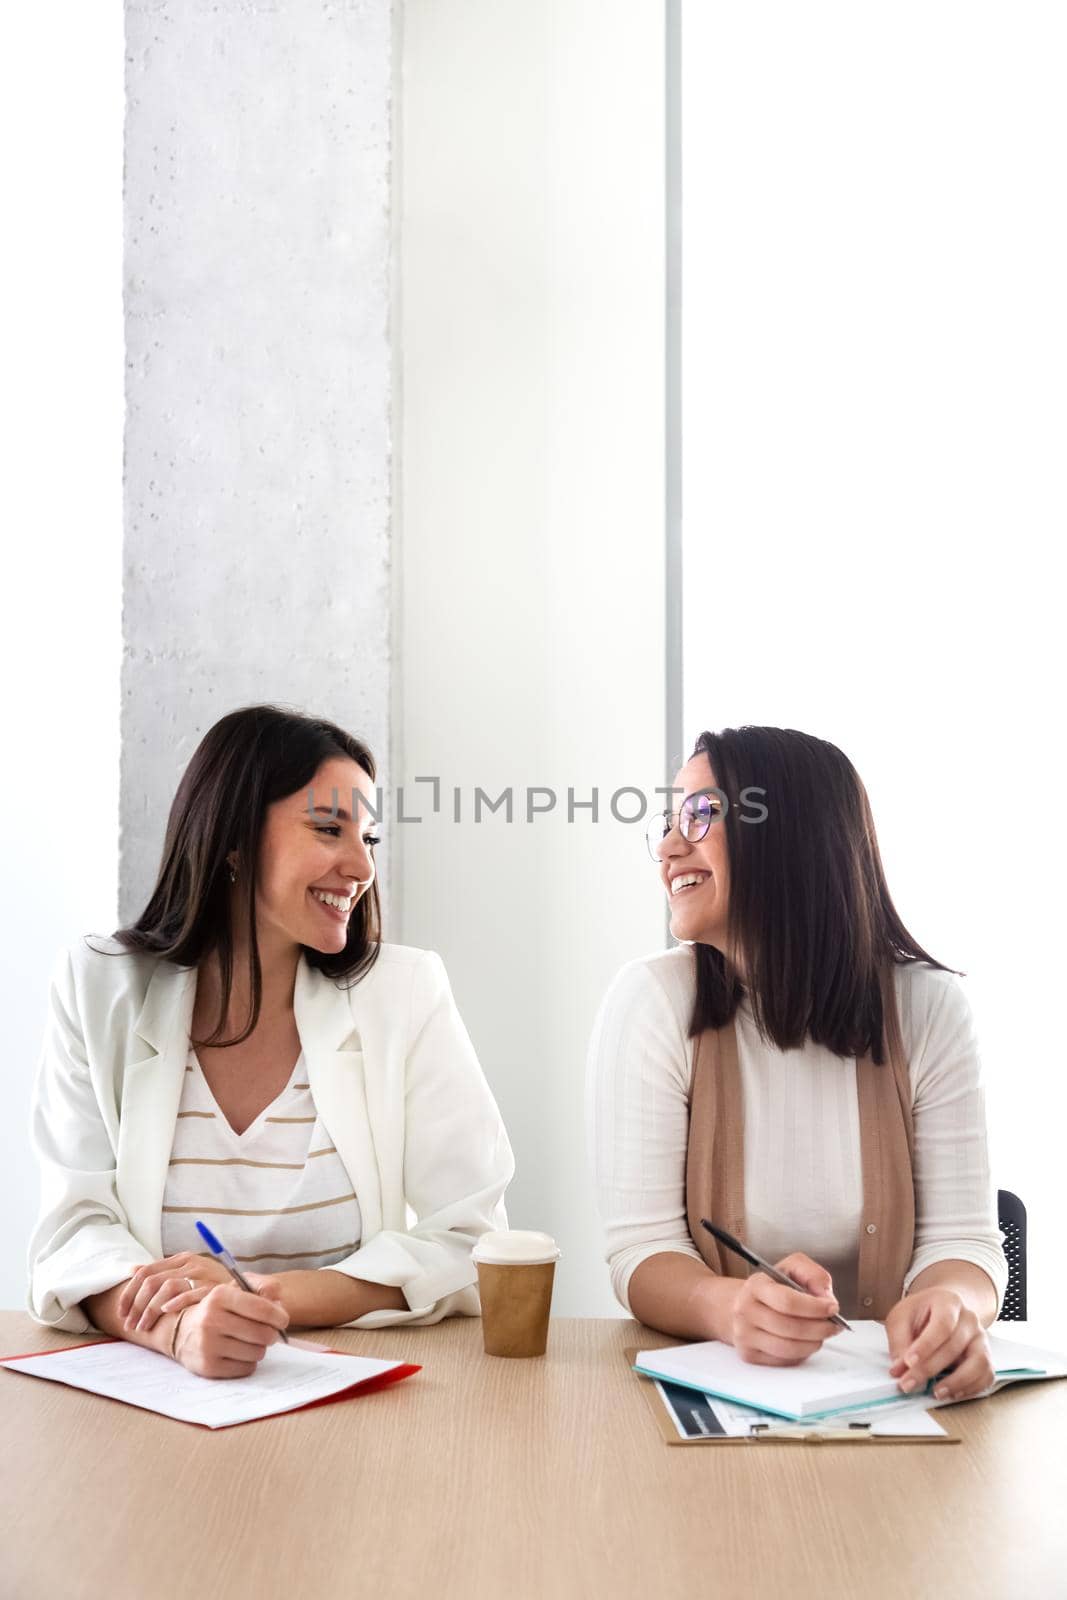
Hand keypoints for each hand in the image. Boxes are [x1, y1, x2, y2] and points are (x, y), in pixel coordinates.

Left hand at [117, 1252, 235, 1335]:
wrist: (248, 1290)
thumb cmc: (212, 1286)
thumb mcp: (186, 1276)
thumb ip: (162, 1273)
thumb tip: (132, 1269)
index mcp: (180, 1259)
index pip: (144, 1272)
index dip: (129, 1293)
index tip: (121, 1313)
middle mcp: (189, 1262)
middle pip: (151, 1281)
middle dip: (135, 1305)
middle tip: (129, 1325)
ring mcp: (201, 1273)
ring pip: (165, 1287)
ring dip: (150, 1309)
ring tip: (143, 1327)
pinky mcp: (212, 1286)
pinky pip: (189, 1292)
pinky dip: (175, 1302)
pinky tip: (166, 1313)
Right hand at [171, 1280, 289, 1378]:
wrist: (182, 1331)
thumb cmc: (218, 1309)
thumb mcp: (235, 1290)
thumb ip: (263, 1288)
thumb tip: (280, 1305)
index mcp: (220, 1296)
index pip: (262, 1308)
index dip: (279, 1316)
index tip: (282, 1320)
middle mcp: (211, 1320)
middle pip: (263, 1333)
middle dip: (271, 1334)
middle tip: (268, 1332)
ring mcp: (208, 1345)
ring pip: (257, 1352)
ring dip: (259, 1348)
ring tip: (249, 1341)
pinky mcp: (208, 1367)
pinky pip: (246, 1368)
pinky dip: (248, 1362)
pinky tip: (238, 1353)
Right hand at [729, 1252, 842, 1365]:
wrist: (743, 1304)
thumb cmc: (772, 1287)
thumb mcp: (792, 1268)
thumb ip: (813, 1274)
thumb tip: (825, 1297)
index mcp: (756, 1285)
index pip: (788, 1301)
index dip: (815, 1308)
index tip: (833, 1308)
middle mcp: (745, 1310)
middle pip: (791, 1328)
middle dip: (820, 1328)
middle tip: (834, 1325)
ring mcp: (745, 1335)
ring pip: (789, 1348)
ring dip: (814, 1343)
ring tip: (822, 1334)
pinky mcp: (749, 1354)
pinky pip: (784, 1360)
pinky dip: (801, 1353)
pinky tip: (805, 1342)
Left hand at [885, 1287, 993, 1401]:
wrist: (943, 1311)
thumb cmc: (921, 1314)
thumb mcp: (902, 1317)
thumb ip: (899, 1340)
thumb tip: (899, 1368)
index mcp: (949, 1302)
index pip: (942, 1324)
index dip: (926, 1346)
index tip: (908, 1362)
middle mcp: (970, 1319)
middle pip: (954, 1346)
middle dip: (929, 1369)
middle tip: (908, 1384)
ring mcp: (981, 1339)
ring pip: (978, 1363)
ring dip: (957, 1382)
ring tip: (935, 1393)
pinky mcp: (986, 1357)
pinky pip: (986, 1376)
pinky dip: (972, 1389)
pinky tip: (952, 1394)